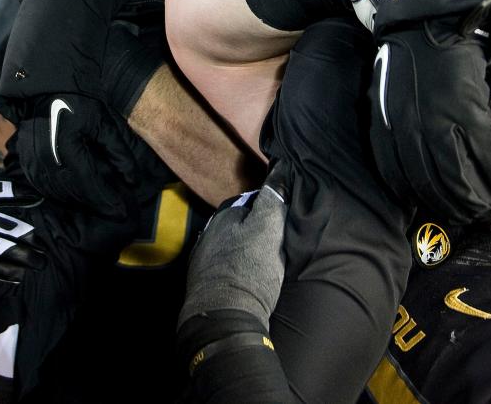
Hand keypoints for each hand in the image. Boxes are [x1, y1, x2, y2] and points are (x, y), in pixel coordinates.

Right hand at [15, 93, 139, 217]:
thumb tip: (132, 180)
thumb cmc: (78, 102)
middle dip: (95, 204)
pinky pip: (44, 186)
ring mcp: (33, 161)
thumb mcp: (103, 122)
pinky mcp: (26, 161)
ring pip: (57, 193)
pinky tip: (76, 195)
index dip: (106, 200)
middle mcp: (47, 159)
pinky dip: (62, 194)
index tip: (122, 211)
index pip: (89, 184)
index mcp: (68, 147)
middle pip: (73, 193)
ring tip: (98, 205)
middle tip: (113, 211)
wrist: (45, 89)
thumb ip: (118, 151)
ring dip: (78, 202)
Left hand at [177, 184, 287, 333]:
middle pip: (242, 223)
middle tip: (280, 242)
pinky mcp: (203, 282)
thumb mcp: (269, 230)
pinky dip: (237, 266)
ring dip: (247, 248)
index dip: (274, 208)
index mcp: (226, 213)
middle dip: (258, 228)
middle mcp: (210, 230)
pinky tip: (248, 278)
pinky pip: (225, 264)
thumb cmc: (249, 270)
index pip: (255, 200)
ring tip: (266, 262)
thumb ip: (273, 199)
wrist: (222, 320)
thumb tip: (279, 171)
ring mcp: (203, 257)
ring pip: (233, 244)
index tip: (288, 219)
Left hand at [369, 24, 490, 221]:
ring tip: (488, 207)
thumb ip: (394, 124)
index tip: (429, 207)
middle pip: (429, 183)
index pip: (396, 175)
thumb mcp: (386, 91)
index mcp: (386, 123)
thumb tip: (408, 158)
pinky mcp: (467, 112)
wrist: (433, 23)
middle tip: (465, 215)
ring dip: (475, 199)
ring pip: (457, 177)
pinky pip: (484, 155)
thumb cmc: (410, 57)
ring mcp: (439, 121)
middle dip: (449, 206)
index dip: (416, 197)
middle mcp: (410, 128)